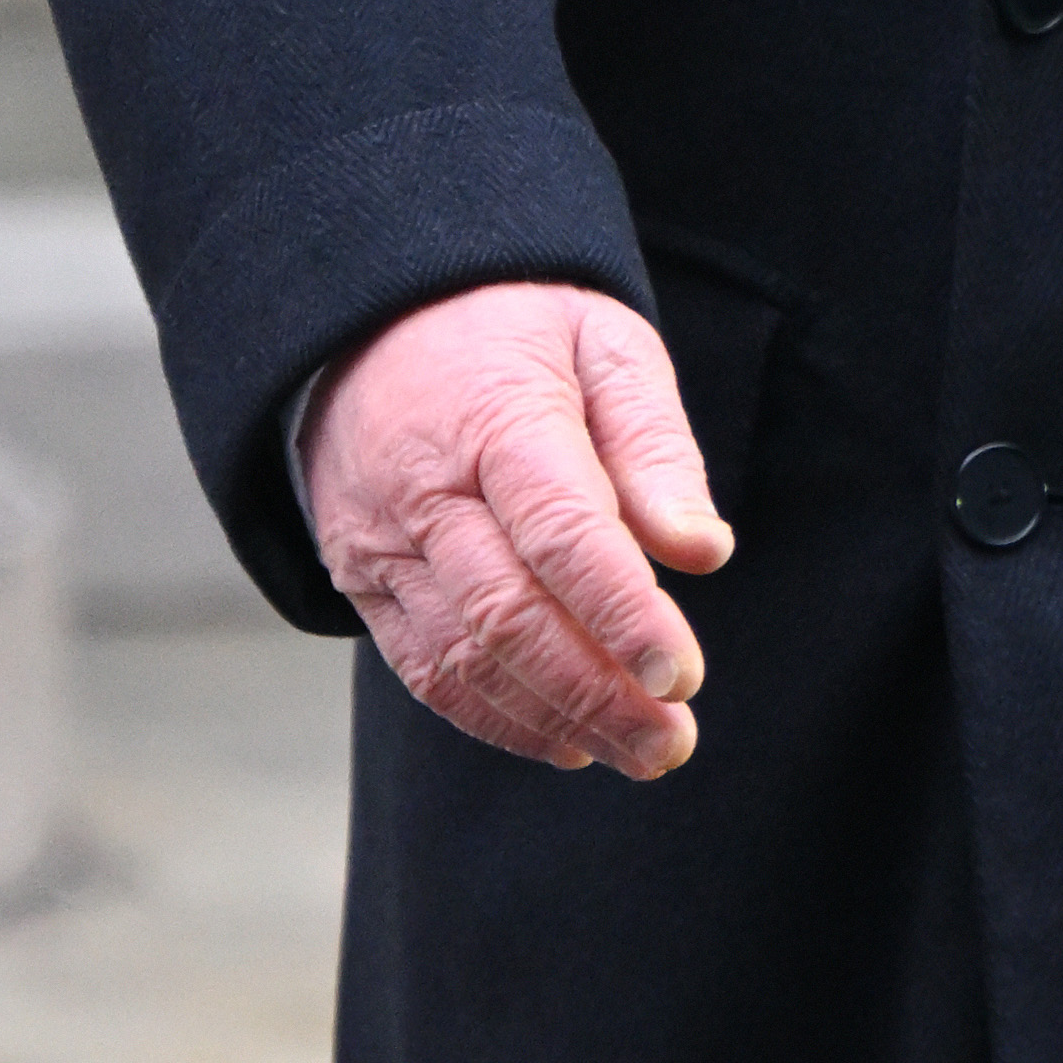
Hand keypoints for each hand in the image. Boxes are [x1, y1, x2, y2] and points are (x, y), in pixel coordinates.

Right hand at [307, 281, 732, 775]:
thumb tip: (703, 551)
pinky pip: (422, 669)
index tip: (683, 673)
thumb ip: (655, 446)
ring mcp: (379, 541)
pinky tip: (565, 739)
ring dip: (553, 719)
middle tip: (673, 740)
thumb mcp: (604, 342)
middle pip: (507, 614)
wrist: (374, 314)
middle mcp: (424, 489)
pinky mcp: (359, 579)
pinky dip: (494, 718)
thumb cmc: (517, 328)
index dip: (621, 612)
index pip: (560, 531)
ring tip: (639, 748)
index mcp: (495, 415)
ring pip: (461, 659)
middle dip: (596, 692)